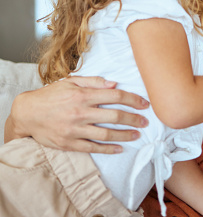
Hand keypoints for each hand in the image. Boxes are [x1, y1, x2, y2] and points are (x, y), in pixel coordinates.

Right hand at [6, 76, 149, 153]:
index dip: (133, 100)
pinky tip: (120, 148)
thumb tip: (115, 84)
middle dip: (134, 119)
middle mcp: (81, 113)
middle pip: (115, 116)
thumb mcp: (71, 81)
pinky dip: (108, 149)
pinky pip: (92, 148)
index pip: (116, 97)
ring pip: (106, 134)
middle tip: (146, 122)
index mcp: (83, 95)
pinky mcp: (69, 143)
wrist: (27, 113)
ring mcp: (75, 130)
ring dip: (125, 135)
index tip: (145, 104)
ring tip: (137, 135)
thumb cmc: (51, 95)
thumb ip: (94, 81)